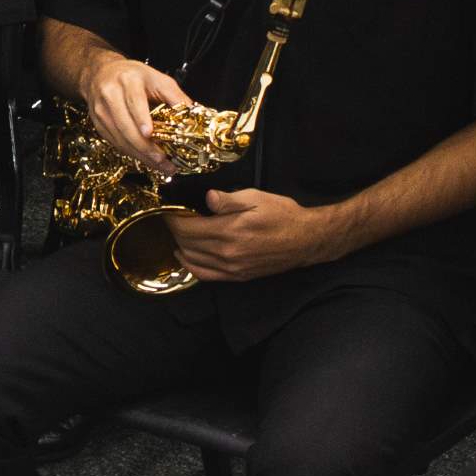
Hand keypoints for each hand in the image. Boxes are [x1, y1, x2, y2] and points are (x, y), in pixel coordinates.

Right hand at [82, 52, 198, 175]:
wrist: (100, 73)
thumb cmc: (133, 76)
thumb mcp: (157, 78)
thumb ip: (175, 96)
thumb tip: (193, 116)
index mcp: (128, 80)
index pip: (134, 101)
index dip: (141, 118)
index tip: (150, 134)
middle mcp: (110, 95)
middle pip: (125, 125)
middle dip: (144, 146)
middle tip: (163, 160)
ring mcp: (101, 111)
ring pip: (119, 138)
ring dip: (140, 155)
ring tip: (160, 165)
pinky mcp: (98, 124)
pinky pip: (115, 143)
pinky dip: (132, 153)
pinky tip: (146, 159)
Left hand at [168, 187, 344, 282]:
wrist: (306, 240)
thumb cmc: (283, 215)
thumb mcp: (256, 198)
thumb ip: (228, 199)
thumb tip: (206, 198)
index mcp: (229, 232)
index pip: (186, 228)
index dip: (172, 218)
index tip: (169, 208)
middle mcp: (226, 254)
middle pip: (186, 244)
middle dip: (175, 230)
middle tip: (175, 217)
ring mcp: (231, 268)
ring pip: (192, 261)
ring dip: (180, 246)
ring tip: (180, 232)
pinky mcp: (237, 277)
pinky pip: (205, 275)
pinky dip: (191, 266)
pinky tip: (187, 255)